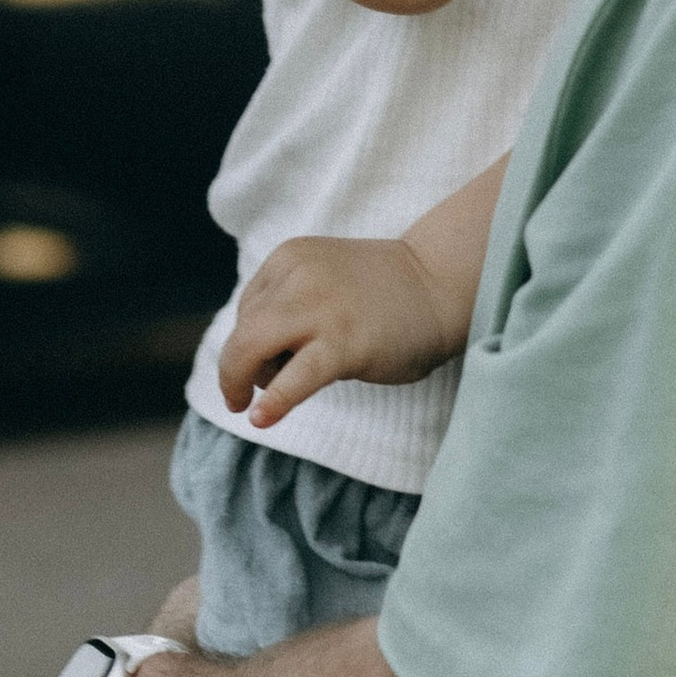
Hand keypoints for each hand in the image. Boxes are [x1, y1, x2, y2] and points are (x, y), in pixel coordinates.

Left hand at [218, 233, 462, 425]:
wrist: (440, 286)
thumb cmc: (384, 292)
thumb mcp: (322, 280)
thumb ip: (289, 303)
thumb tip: (251, 358)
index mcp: (290, 258)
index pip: (248, 308)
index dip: (253, 340)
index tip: (277, 358)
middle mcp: (298, 277)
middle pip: (242, 333)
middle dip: (235, 370)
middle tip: (240, 396)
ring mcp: (319, 309)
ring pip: (252, 352)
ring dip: (247, 383)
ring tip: (263, 402)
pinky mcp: (342, 344)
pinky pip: (293, 379)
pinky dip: (273, 402)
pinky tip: (261, 418)